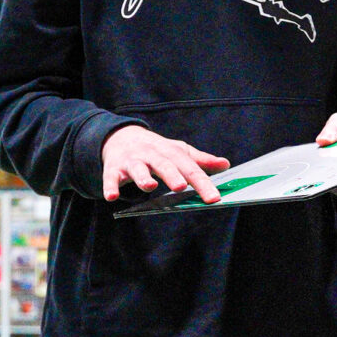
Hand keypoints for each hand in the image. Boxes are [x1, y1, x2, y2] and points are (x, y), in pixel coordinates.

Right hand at [102, 125, 229, 203]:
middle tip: (181, 186)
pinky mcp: (114, 168)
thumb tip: (225, 164)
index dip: (202, 182)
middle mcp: (152, 154)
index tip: (214, 198)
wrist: (121, 138)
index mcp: (170, 152)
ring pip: (137, 168)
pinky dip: (110, 186)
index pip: (189, 167)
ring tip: (149, 186)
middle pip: (164, 164)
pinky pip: (111, 178)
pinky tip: (111, 197)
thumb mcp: (178, 152)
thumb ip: (200, 161)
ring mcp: (132, 161)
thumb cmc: (156, 150)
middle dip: (172, 175)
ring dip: (143, 177)